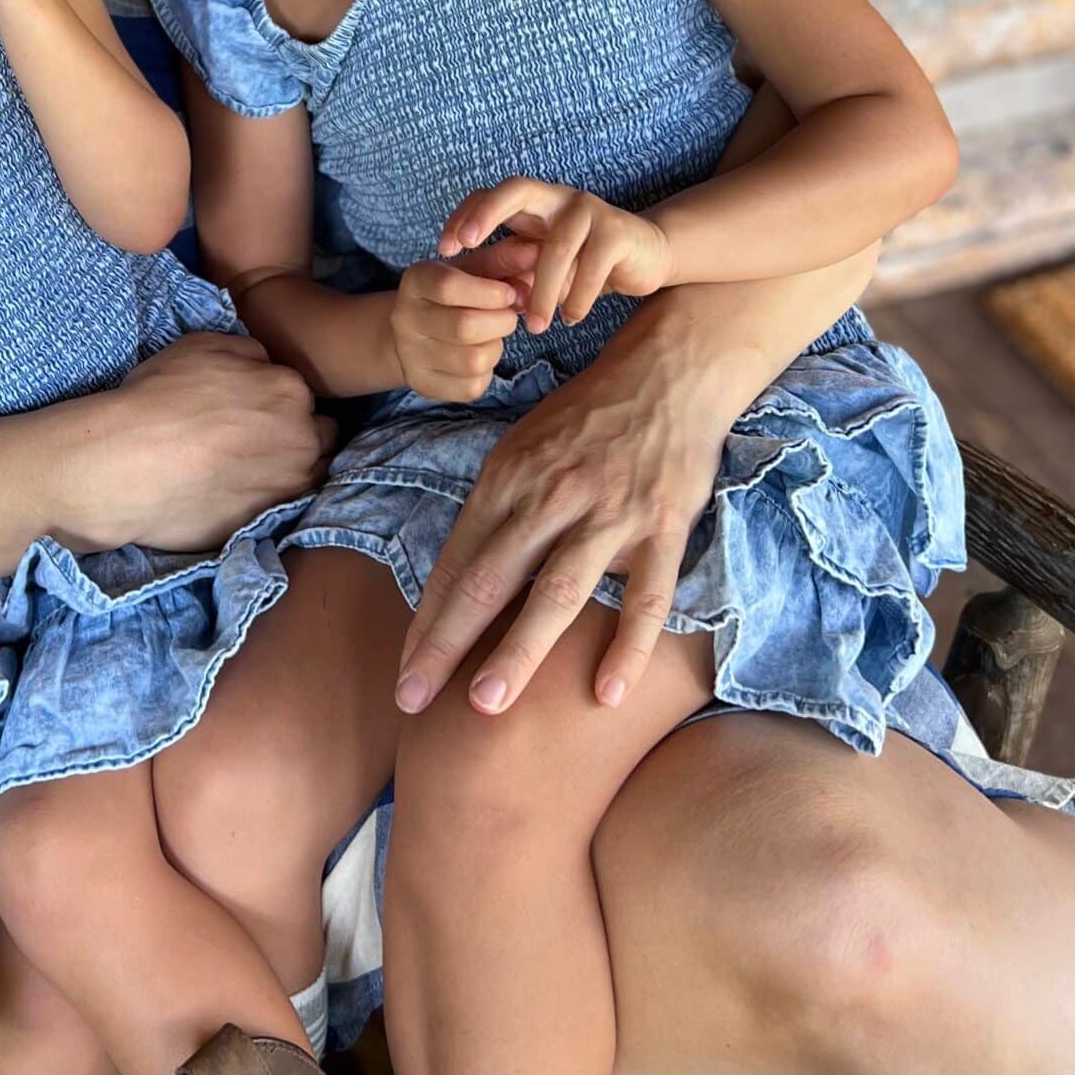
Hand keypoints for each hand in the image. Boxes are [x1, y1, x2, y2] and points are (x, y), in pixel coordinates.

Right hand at [82, 334, 335, 550]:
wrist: (126, 465)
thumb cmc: (158, 398)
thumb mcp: (202, 347)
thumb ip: (249, 353)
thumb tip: (265, 365)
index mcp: (290, 390)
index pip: (304, 398)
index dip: (279, 405)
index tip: (256, 413)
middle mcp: (302, 439)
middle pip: (319, 438)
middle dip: (297, 437)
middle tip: (257, 442)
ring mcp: (288, 486)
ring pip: (308, 476)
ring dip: (289, 471)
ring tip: (249, 471)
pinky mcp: (265, 524)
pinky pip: (281, 510)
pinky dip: (268, 501)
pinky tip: (239, 494)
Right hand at [389, 256, 524, 401]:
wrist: (419, 331)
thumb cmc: (458, 293)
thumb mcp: (476, 269)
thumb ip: (505, 260)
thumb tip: (535, 251)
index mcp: (416, 281)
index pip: (448, 287)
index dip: (489, 292)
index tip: (510, 294)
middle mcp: (404, 319)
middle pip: (464, 327)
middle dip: (501, 321)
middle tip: (508, 315)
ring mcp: (411, 355)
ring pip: (472, 360)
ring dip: (496, 347)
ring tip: (492, 335)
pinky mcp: (424, 384)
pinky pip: (471, 386)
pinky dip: (488, 372)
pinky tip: (480, 354)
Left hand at [395, 296, 731, 717]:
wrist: (669, 372)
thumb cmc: (587, 417)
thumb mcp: (524, 447)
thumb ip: (495, 511)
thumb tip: (457, 580)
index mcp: (508, 477)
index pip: (457, 561)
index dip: (427, 620)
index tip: (405, 673)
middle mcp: (550, 495)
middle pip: (490, 579)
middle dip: (446, 642)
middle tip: (413, 699)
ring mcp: (608, 513)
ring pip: (557, 590)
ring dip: (519, 649)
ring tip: (487, 703)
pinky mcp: (663, 526)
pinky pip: (645, 596)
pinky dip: (627, 645)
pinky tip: (607, 693)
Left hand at [439, 179, 672, 334]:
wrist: (648, 256)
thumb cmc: (585, 262)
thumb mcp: (543, 264)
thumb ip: (514, 271)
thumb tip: (473, 298)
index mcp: (535, 202)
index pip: (489, 194)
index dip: (464, 216)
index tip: (443, 250)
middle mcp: (559, 198)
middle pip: (516, 189)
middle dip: (486, 214)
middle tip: (467, 247)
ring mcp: (590, 211)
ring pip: (557, 247)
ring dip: (542, 291)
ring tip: (533, 327)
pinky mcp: (618, 233)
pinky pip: (592, 267)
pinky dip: (577, 297)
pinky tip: (570, 318)